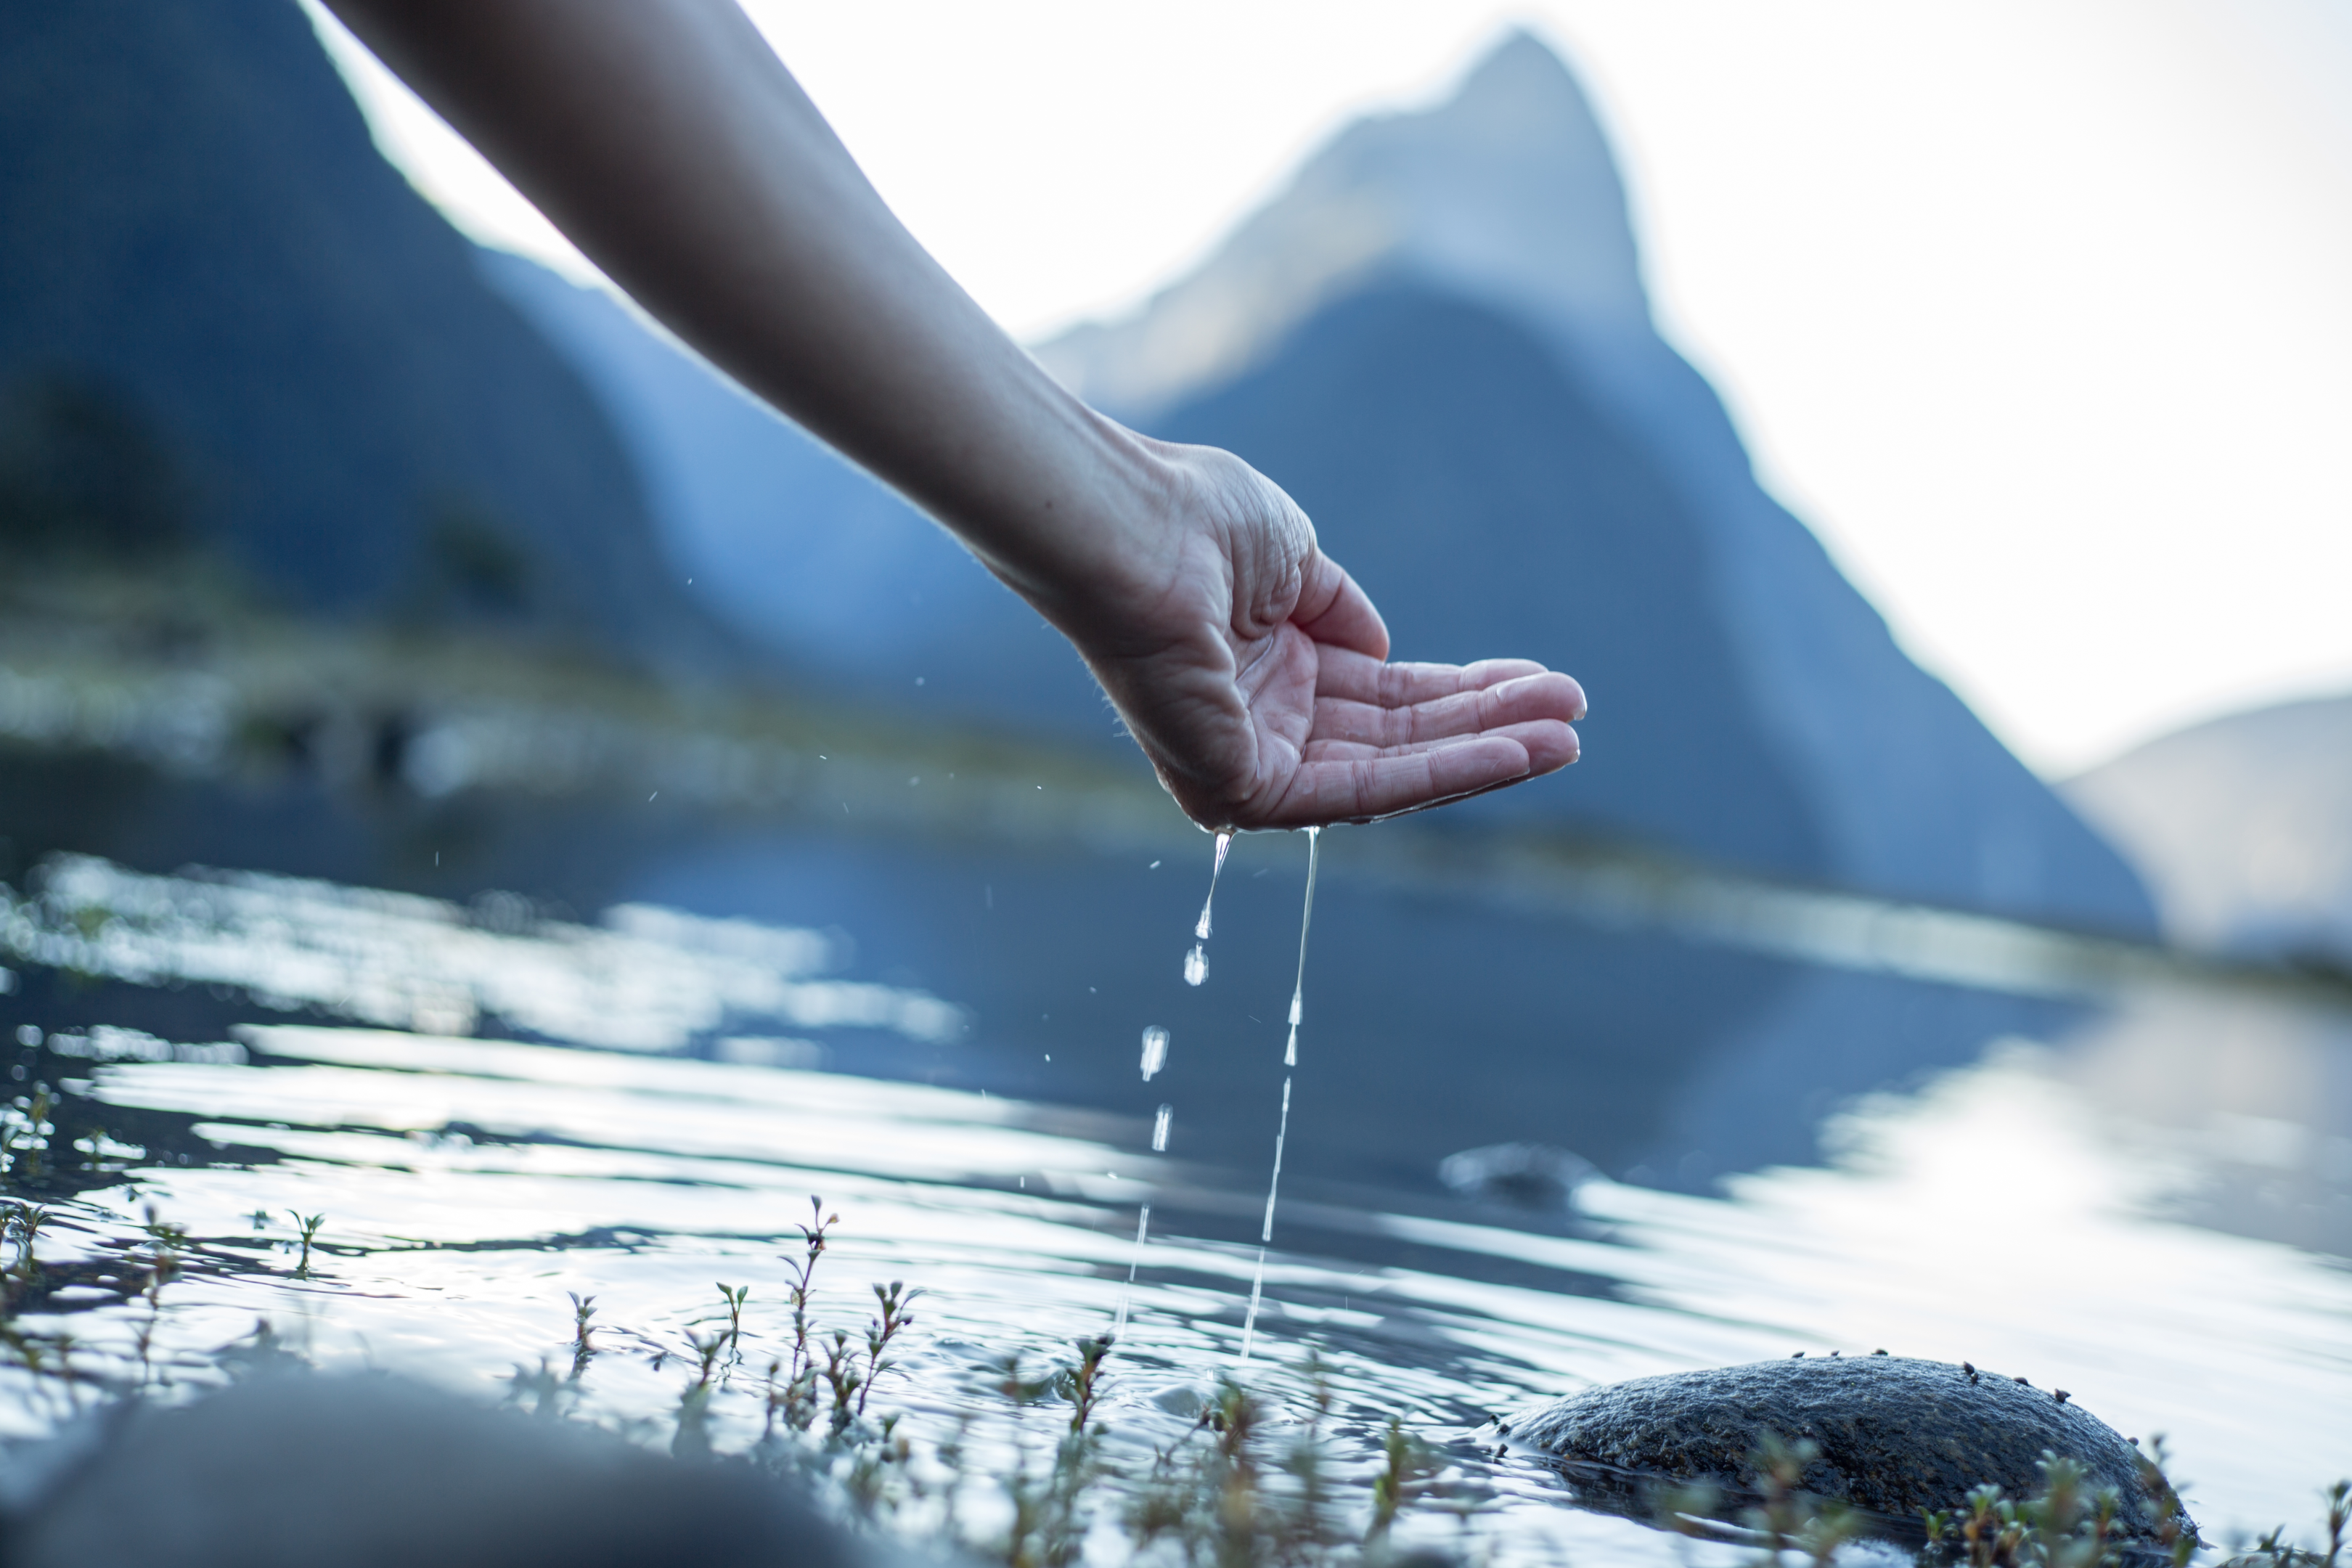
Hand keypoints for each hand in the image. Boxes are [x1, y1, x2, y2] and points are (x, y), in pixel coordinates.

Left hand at [1065, 442, 1585, 830]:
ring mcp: (1249, 761)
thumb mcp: (1293, 556)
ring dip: (1483, 756)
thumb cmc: (1194, 523)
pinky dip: (1439, 772)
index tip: (1537, 682)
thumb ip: (1340, 609)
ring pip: (1389, 770)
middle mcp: (1261, 722)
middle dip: (1489, 727)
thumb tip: (1384, 650)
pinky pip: (1359, 789)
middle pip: (1396, 737)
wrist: (1131, 531)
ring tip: (1565, 740)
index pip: (1384, 693)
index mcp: (1269, 667)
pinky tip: (1510, 750)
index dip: (1462, 691)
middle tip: (1573, 717)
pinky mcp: (1239, 791)